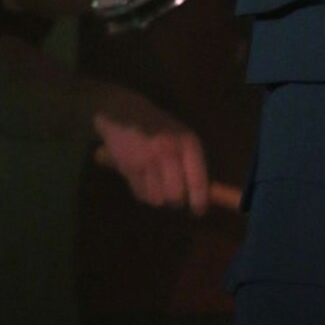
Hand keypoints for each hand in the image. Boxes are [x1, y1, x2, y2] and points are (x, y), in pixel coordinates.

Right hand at [92, 86, 210, 214]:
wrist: (124, 113)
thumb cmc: (159, 127)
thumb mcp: (180, 135)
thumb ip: (190, 162)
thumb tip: (200, 193)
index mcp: (188, 142)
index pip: (197, 180)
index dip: (199, 200)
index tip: (199, 210)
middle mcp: (169, 151)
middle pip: (176, 196)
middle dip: (176, 200)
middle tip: (174, 195)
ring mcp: (148, 161)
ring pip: (157, 199)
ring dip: (158, 197)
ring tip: (156, 183)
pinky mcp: (129, 168)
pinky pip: (140, 195)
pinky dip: (143, 192)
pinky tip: (142, 178)